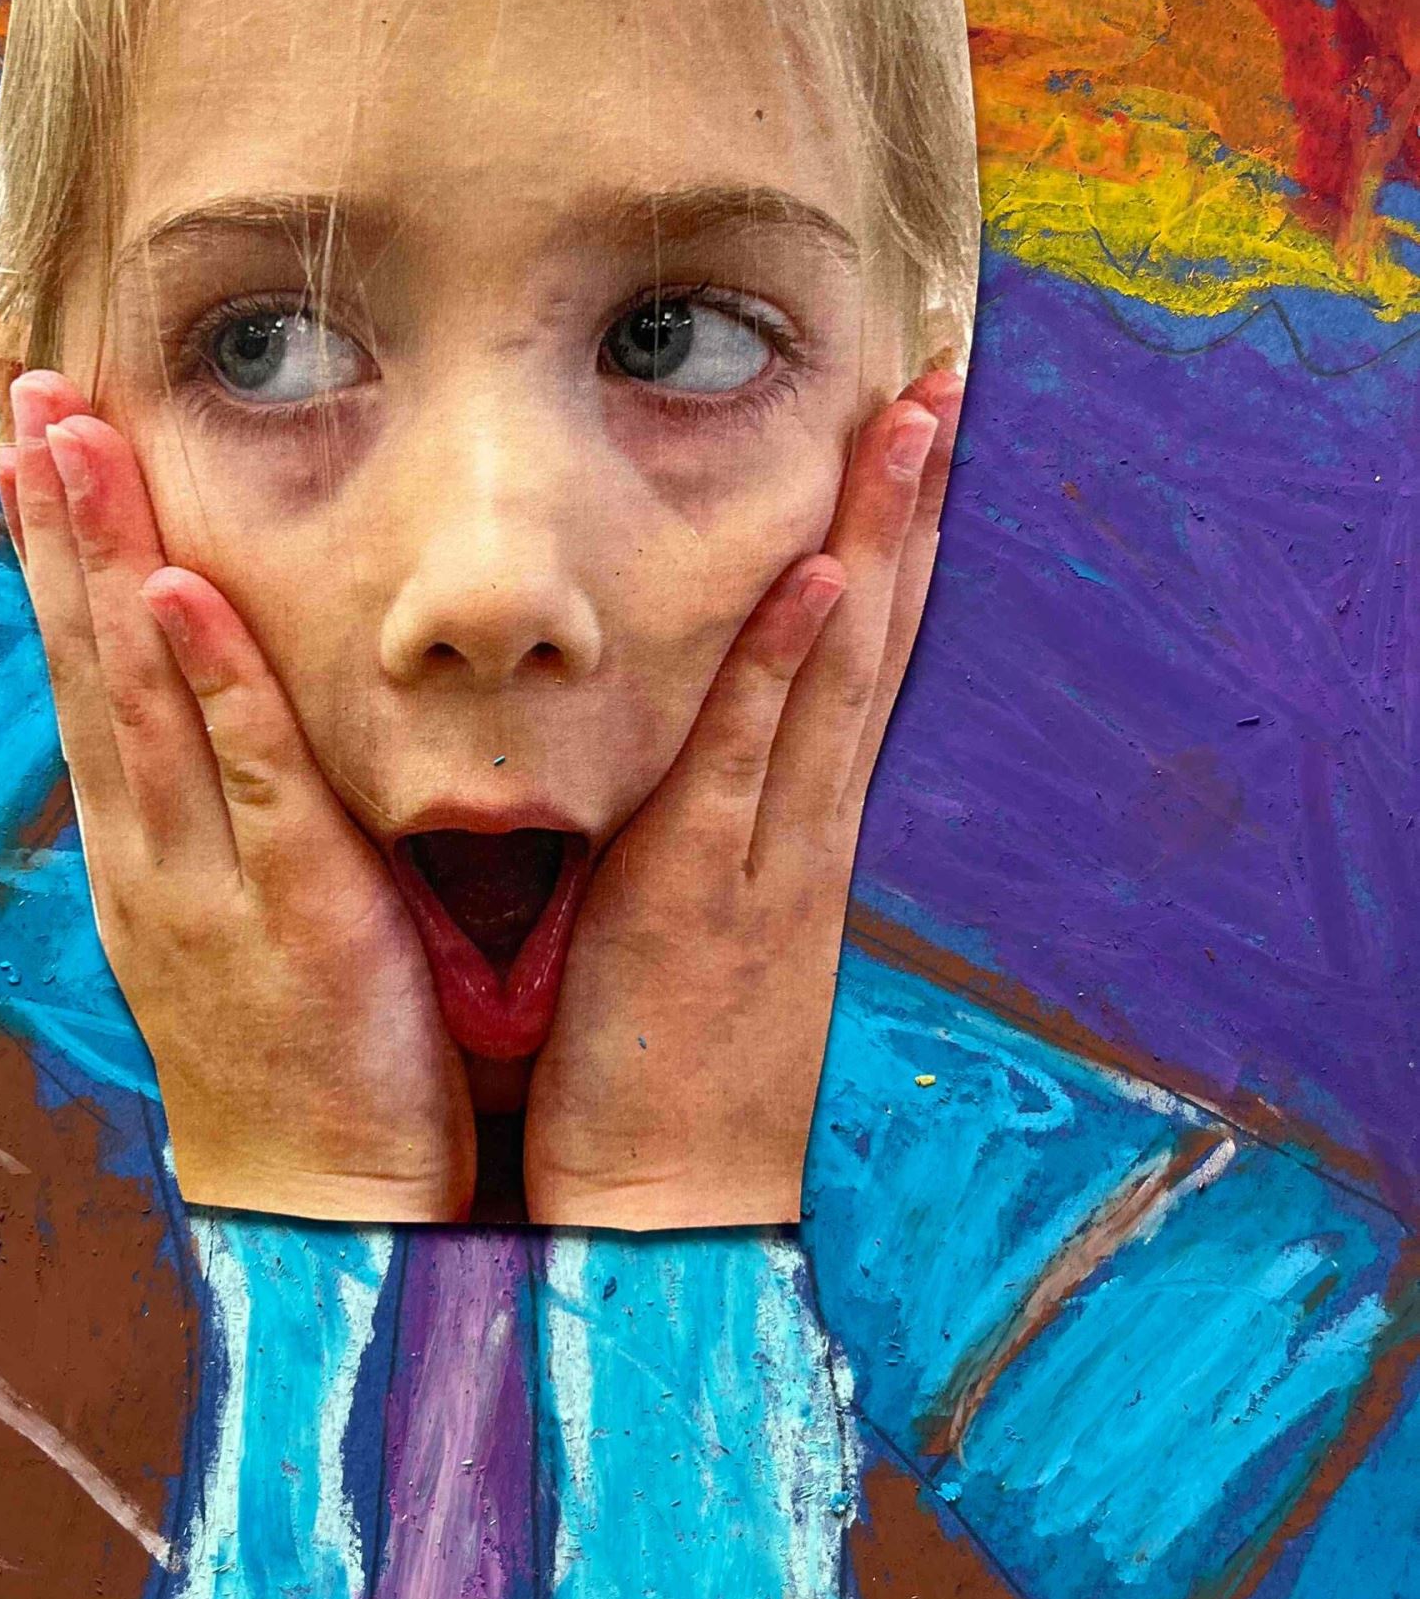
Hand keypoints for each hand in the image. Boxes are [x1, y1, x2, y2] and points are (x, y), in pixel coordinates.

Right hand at [0, 372, 472, 1223]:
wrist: (317, 1201)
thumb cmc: (296, 1047)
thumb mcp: (235, 909)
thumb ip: (223, 807)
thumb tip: (219, 709)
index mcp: (144, 837)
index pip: (89, 664)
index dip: (61, 547)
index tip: (39, 432)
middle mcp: (150, 842)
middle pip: (88, 654)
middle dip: (58, 519)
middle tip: (29, 387)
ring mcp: (206, 874)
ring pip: (140, 694)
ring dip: (106, 561)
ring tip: (74, 440)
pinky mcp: (291, 908)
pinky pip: (247, 778)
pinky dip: (208, 684)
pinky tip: (180, 593)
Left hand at [523, 367, 962, 1229]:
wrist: (670, 1215)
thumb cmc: (659, 1077)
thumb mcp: (686, 933)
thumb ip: (692, 838)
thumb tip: (671, 754)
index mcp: (790, 834)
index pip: (849, 663)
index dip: (883, 549)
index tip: (904, 444)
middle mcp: (800, 831)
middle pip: (871, 641)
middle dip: (906, 510)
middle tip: (940, 383)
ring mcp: (768, 861)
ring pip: (837, 677)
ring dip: (876, 546)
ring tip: (909, 428)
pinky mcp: (707, 901)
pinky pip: (753, 765)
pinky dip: (790, 673)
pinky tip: (824, 583)